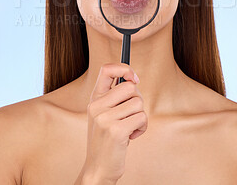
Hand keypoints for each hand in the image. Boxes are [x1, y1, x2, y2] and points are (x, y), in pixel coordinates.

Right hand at [82, 63, 147, 182]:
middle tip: (130, 114)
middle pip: (130, 87)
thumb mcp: (104, 114)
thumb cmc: (106, 139)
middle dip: (137, 100)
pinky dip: (142, 127)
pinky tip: (131, 136)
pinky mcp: (116, 131)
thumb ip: (114, 96)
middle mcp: (97, 106)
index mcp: (94, 99)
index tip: (133, 78)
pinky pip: (142, 118)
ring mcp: (105, 118)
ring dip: (140, 116)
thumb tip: (133, 79)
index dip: (124, 68)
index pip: (106, 69)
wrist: (97, 168)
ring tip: (129, 127)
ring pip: (138, 103)